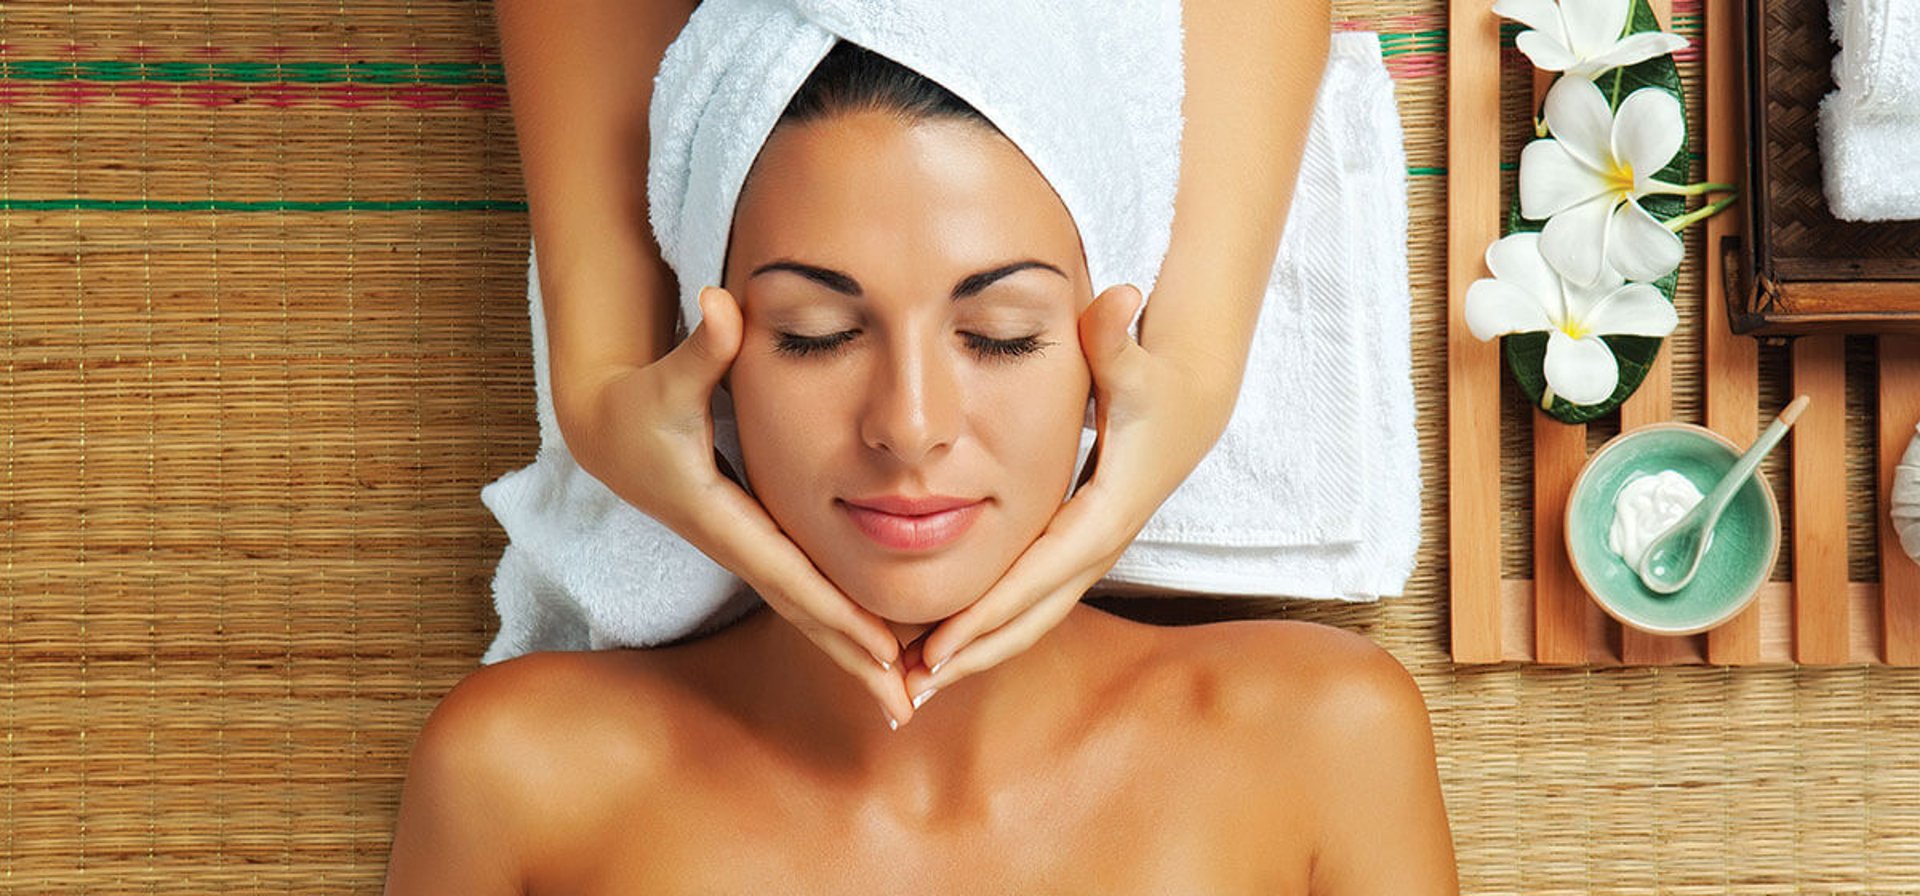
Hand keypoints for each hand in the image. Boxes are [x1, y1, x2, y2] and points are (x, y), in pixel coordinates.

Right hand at [556, 285, 919, 726]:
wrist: (607, 430)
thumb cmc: (640, 402)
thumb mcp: (668, 375)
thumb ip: (701, 347)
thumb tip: (721, 306)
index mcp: (725, 517)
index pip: (793, 576)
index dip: (838, 615)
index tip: (881, 653)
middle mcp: (741, 543)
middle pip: (806, 613)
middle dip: (855, 660)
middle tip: (907, 706)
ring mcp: (750, 547)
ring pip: (809, 610)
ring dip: (853, 653)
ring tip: (904, 694)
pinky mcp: (756, 540)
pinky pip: (806, 591)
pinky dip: (840, 624)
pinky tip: (879, 646)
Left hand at [902, 283, 1232, 705]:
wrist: (1191, 400)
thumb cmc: (1155, 379)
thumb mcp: (1136, 358)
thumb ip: (1118, 335)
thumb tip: (1122, 296)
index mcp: (1104, 512)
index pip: (1037, 576)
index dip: (986, 615)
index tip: (937, 648)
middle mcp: (1096, 544)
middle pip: (1030, 618)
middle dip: (971, 655)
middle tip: (909, 688)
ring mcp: (1088, 551)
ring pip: (1030, 619)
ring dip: (976, 653)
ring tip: (915, 681)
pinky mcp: (1076, 548)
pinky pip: (1030, 601)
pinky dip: (990, 628)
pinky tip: (945, 644)